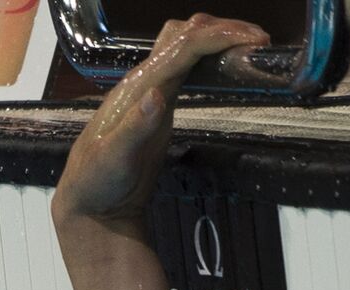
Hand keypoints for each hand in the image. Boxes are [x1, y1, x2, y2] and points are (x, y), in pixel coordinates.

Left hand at [52, 15, 268, 223]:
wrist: (89, 200)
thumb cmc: (96, 182)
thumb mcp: (112, 160)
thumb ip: (133, 129)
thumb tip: (157, 96)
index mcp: (135, 89)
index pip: (181, 48)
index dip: (218, 37)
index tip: (254, 40)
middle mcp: (144, 82)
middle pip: (184, 35)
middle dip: (222, 29)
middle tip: (259, 43)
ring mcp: (152, 91)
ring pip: (184, 46)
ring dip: (216, 38)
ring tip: (251, 48)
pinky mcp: (160, 105)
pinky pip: (186, 67)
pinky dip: (209, 57)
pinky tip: (228, 65)